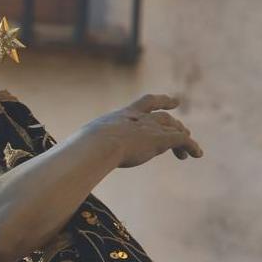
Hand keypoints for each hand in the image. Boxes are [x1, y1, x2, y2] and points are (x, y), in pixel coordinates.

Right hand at [85, 94, 202, 168]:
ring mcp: (151, 128)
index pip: (145, 103)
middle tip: (182, 128)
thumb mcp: (83, 143)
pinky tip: (197, 155)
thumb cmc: (85, 146)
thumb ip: (81, 149)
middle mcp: (140, 118)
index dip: (160, 101)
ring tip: (190, 150)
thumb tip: (64, 160)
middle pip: (163, 116)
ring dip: (183, 137)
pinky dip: (192, 147)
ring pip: (174, 128)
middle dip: (174, 122)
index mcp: (123, 116)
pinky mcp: (161, 139)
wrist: (98, 144)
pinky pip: (182, 141)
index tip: (173, 101)